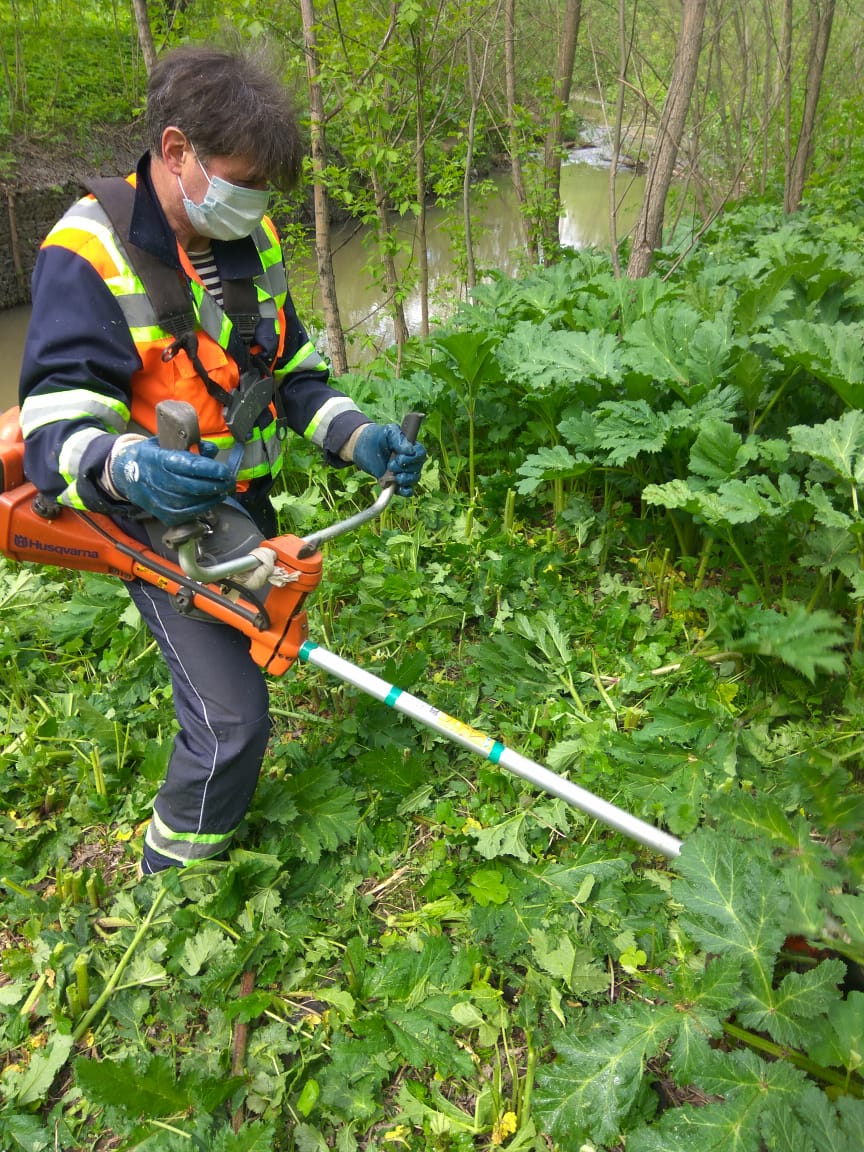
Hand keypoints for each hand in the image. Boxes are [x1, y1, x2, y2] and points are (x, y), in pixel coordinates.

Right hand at [109, 436, 233, 524]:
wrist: (124, 474)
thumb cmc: (150, 456)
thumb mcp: (165, 443)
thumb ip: (190, 446)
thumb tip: (212, 450)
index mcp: (159, 460)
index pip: (189, 466)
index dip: (210, 469)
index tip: (225, 470)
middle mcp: (158, 481)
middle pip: (193, 486)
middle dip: (215, 485)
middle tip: (229, 481)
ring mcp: (159, 500)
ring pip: (191, 502)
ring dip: (212, 498)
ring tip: (224, 491)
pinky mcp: (161, 514)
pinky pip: (186, 514)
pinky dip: (202, 508)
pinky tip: (212, 501)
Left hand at [352, 423, 426, 496]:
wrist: (362, 447)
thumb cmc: (377, 437)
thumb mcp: (388, 432)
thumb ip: (399, 439)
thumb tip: (410, 451)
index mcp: (411, 447)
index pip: (421, 454)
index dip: (413, 458)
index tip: (399, 458)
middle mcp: (411, 461)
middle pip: (417, 468)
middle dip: (403, 468)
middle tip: (390, 465)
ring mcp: (404, 472)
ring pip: (414, 479)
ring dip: (404, 479)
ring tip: (391, 476)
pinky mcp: (396, 483)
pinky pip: (407, 491)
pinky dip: (404, 491)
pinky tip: (397, 488)